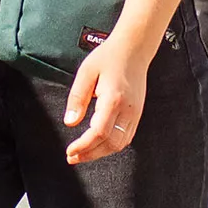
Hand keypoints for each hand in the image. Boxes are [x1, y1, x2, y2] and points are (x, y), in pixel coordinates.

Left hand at [63, 37, 152, 164]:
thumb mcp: (86, 72)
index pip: (99, 132)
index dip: (84, 146)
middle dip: (90, 154)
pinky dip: (111, 146)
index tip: (70, 151)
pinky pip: (126, 138)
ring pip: (120, 144)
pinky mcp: (137, 114)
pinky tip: (99, 145)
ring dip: (101, 153)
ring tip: (83, 154)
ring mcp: (135, 113)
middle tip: (72, 157)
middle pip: (110, 144)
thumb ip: (77, 98)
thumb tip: (70, 122)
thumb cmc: (109, 57)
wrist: (134, 49)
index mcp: (113, 99)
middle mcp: (127, 110)